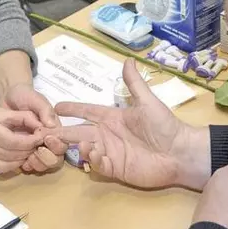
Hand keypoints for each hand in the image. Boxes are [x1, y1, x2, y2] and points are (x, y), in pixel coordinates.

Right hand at [0, 102, 43, 173]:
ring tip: (30, 150)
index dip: (30, 141)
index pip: (13, 141)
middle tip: (38, 145)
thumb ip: (22, 117)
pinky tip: (18, 157)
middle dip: (28, 150)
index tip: (40, 137)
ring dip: (22, 159)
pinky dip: (12, 165)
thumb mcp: (1, 109)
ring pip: (6, 164)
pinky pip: (0, 168)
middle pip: (10, 154)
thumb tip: (41, 126)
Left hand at [2, 83, 66, 172]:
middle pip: (57, 158)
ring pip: (45, 165)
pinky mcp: (24, 153)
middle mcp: (48, 141)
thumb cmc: (24, 96)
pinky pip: (30, 166)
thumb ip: (44, 110)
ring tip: (29, 158)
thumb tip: (52, 126)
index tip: (46, 138)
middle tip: (37, 150)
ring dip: (39, 164)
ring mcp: (36, 148)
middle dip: (49, 158)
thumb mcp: (35, 99)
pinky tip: (22, 162)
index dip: (57, 145)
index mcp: (55, 129)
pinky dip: (28, 167)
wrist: (7, 99)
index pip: (63, 142)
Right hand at [49, 59, 209, 188]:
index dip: (72, 109)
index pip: (87, 111)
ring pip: (85, 149)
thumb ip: (134, 83)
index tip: (55, 106)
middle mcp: (107, 134)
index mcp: (112, 117)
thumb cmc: (165, 125)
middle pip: (79, 132)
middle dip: (62, 132)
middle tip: (46, 132)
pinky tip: (95, 155)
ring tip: (81, 144)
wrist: (180, 152)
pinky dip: (93, 161)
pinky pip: (98, 166)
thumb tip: (128, 60)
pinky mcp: (116, 168)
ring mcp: (110, 152)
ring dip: (78, 147)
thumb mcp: (148, 102)